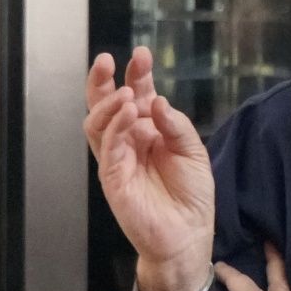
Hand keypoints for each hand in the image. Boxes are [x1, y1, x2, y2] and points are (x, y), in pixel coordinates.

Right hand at [84, 47, 214, 290]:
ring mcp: (117, 158)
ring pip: (96, 122)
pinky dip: (115, 126)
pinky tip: (128, 114)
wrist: (188, 236)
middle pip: (105, 104)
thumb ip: (176, 125)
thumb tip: (155, 100)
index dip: (137, 74)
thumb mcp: (194, 152)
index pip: (136, 96)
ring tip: (124, 92)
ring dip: (107, 103)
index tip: (142, 54)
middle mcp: (129, 141)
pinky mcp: (113, 178)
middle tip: (107, 59)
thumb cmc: (192, 197)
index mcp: (148, 131)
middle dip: (102, 80)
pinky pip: (107, 147)